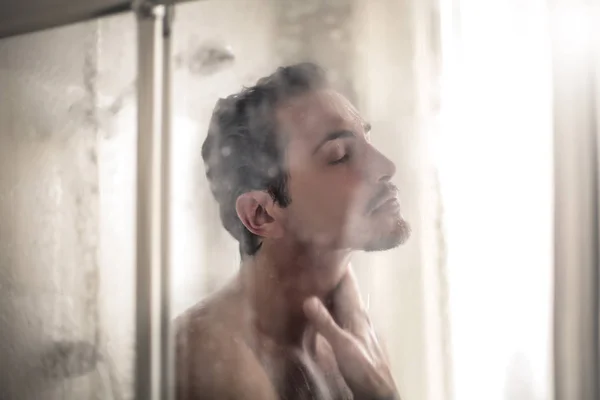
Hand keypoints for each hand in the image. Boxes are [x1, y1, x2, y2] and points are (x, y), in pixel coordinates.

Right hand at [303, 269, 399, 399]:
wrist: (376, 389)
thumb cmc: (363, 367)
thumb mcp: (342, 344)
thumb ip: (326, 323)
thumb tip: (308, 299)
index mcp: (355, 310)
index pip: (347, 278)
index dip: (338, 260)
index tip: (324, 244)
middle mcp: (355, 313)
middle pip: (341, 285)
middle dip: (328, 270)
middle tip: (309, 257)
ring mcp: (352, 323)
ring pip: (337, 298)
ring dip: (326, 286)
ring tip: (308, 275)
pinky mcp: (349, 334)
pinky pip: (334, 311)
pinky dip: (325, 303)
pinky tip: (314, 305)